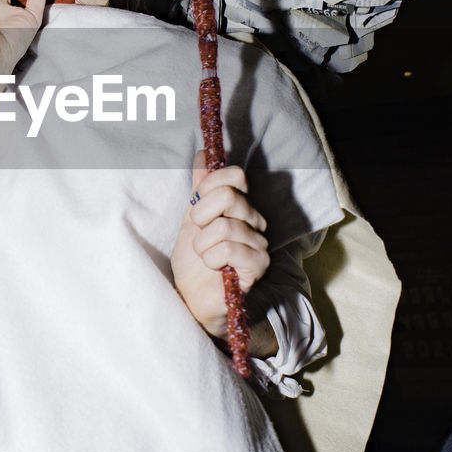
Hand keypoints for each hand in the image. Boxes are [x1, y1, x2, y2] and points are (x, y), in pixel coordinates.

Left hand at [171, 156, 269, 340]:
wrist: (192, 296)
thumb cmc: (193, 260)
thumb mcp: (190, 218)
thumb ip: (199, 187)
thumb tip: (202, 154)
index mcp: (240, 206)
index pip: (234, 176)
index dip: (208, 187)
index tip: (197, 208)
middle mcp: (254, 220)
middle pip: (229, 196)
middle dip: (201, 216)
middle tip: (199, 234)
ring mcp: (260, 242)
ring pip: (225, 226)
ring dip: (202, 244)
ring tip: (205, 256)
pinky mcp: (260, 264)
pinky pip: (230, 248)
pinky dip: (212, 258)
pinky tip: (215, 267)